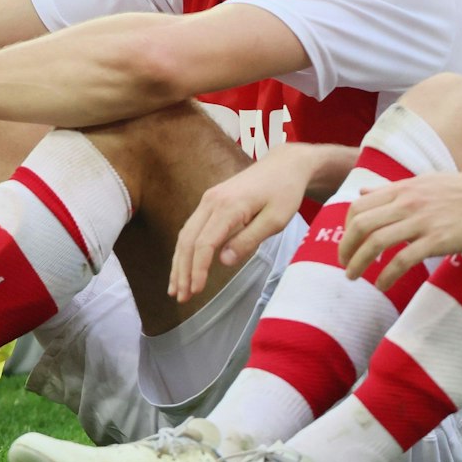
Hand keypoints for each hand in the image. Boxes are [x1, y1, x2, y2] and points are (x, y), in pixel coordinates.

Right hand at [169, 146, 319, 302]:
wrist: (284, 165)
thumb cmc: (285, 193)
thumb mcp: (275, 220)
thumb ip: (248, 240)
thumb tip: (222, 261)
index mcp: (227, 206)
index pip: (204, 243)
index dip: (197, 269)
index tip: (196, 291)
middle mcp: (210, 201)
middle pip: (188, 240)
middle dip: (182, 270)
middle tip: (180, 296)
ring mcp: (207, 200)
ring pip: (185, 234)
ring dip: (179, 262)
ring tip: (176, 287)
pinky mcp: (210, 201)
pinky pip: (192, 228)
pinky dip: (185, 249)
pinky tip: (184, 264)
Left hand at [340, 173, 461, 290]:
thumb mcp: (423, 182)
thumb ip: (391, 190)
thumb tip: (362, 191)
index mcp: (402, 189)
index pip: (358, 206)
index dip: (346, 227)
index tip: (348, 242)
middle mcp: (407, 203)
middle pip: (361, 225)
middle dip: (346, 248)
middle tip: (343, 264)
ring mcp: (422, 221)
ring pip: (376, 243)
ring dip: (359, 263)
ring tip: (353, 277)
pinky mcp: (438, 240)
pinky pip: (403, 259)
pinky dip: (387, 274)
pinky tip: (382, 284)